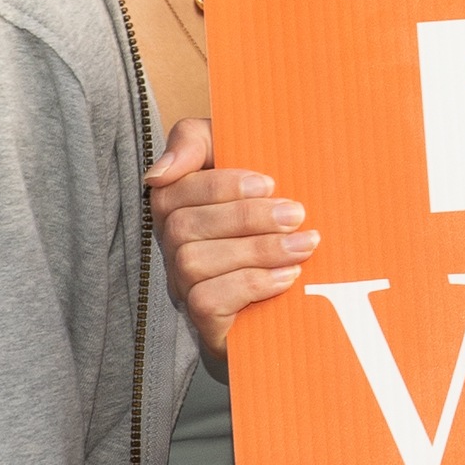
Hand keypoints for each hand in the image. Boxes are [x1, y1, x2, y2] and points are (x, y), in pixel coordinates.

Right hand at [146, 117, 317, 365]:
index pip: (173, 187)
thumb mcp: (245, 170)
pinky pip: (206, 300)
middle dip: (245, 216)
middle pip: (184, 224)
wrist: (299, 297)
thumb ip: (200, 143)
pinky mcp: (202, 321)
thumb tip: (161, 171)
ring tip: (303, 246)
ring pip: (194, 261)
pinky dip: (251, 284)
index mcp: (178, 205)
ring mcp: (183, 284)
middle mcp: (172, 246)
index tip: (269, 183)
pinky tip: (287, 277)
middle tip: (296, 214)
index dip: (218, 184)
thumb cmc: (269, 220)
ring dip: (256, 250)